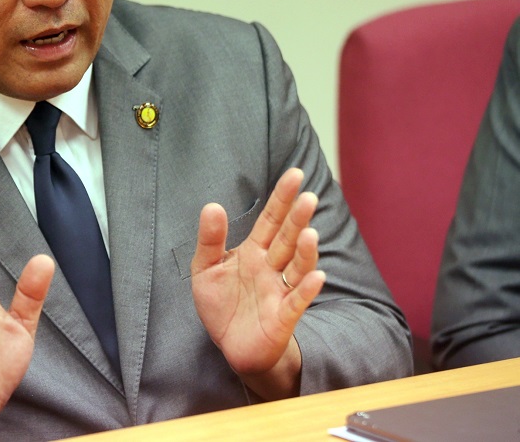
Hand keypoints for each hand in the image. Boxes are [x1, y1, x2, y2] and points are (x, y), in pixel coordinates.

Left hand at [190, 168, 325, 398]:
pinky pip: (297, 301)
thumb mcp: (205, 269)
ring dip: (305, 252)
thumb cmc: (222, 305)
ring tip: (309, 233)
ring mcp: (280, 291)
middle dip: (298, 219)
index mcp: (254, 251)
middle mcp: (271, 267)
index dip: (282, 198)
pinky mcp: (283, 317)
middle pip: (287, 239)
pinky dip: (307, 289)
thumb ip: (210, 239)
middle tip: (309, 197)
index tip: (295, 174)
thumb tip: (212, 205)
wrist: (230, 345)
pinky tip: (316, 276)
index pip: (271, 220)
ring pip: (297, 267)